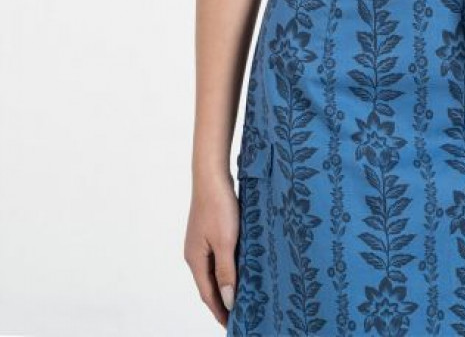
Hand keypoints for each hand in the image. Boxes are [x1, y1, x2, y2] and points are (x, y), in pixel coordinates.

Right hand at [184, 169, 239, 325]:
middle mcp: (194, 253)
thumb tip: (227, 301)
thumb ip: (226, 272)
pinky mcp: (208, 231)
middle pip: (208, 285)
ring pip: (213, 270)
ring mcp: (200, 242)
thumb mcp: (225, 241)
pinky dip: (226, 268)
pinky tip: (237, 268)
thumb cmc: (218, 206)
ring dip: (224, 285)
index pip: (208, 294)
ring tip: (240, 297)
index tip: (232, 325)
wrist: (212, 174)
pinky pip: (217, 257)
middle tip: (239, 315)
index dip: (219, 311)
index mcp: (195, 260)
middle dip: (221, 301)